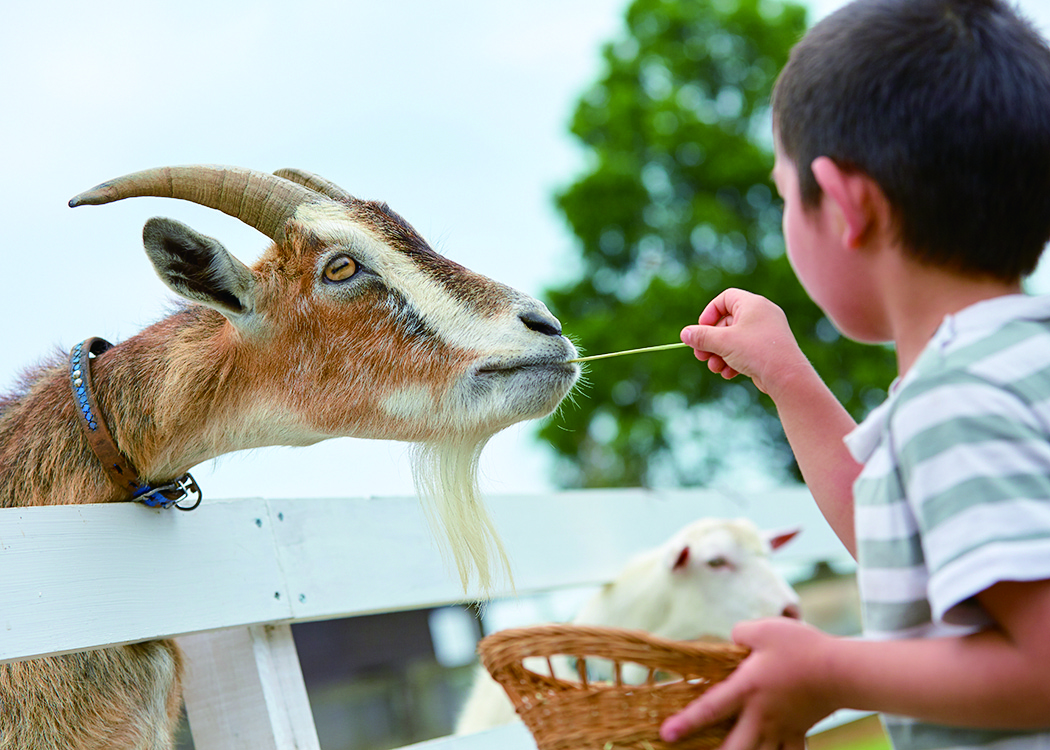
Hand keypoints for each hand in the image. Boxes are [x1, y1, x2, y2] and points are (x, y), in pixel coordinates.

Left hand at [660, 618, 838, 749]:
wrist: (842, 670)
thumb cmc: (801, 647)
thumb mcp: (763, 629)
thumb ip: (740, 634)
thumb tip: (732, 640)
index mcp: (747, 688)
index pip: (710, 708)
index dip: (686, 723)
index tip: (666, 734)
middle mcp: (761, 715)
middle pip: (734, 748)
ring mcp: (781, 727)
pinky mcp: (799, 731)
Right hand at [680, 289, 808, 398]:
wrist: (787, 377)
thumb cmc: (757, 352)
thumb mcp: (723, 342)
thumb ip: (702, 336)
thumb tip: (685, 334)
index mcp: (753, 304)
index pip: (725, 299)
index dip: (709, 313)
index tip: (700, 330)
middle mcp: (761, 315)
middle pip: (726, 322)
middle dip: (711, 341)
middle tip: (700, 355)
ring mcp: (766, 332)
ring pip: (734, 339)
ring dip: (719, 354)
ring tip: (715, 368)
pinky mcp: (768, 349)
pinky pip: (745, 350)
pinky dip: (733, 360)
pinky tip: (728, 373)